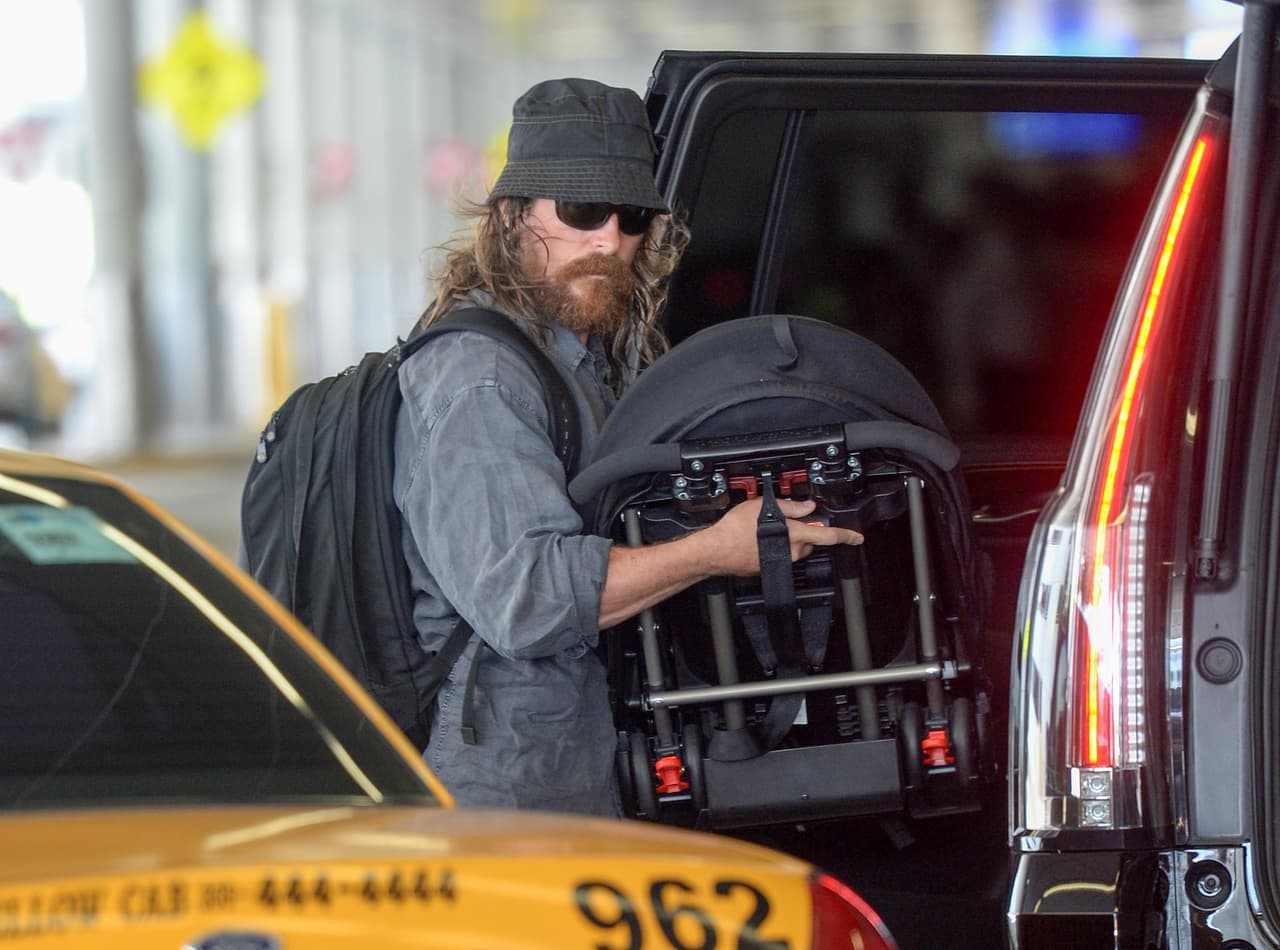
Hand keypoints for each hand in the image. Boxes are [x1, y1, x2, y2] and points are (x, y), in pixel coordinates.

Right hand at [704, 496, 862, 576]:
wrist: (716, 551)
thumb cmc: (734, 529)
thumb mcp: (764, 507)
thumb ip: (790, 506)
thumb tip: (807, 506)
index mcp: (795, 535)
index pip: (829, 536)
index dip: (846, 536)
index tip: (857, 537)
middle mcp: (791, 551)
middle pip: (810, 541)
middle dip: (804, 531)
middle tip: (786, 520)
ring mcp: (781, 561)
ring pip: (795, 548)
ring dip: (788, 538)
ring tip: (766, 528)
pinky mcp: (770, 567)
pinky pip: (780, 554)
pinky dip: (775, 546)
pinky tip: (758, 538)